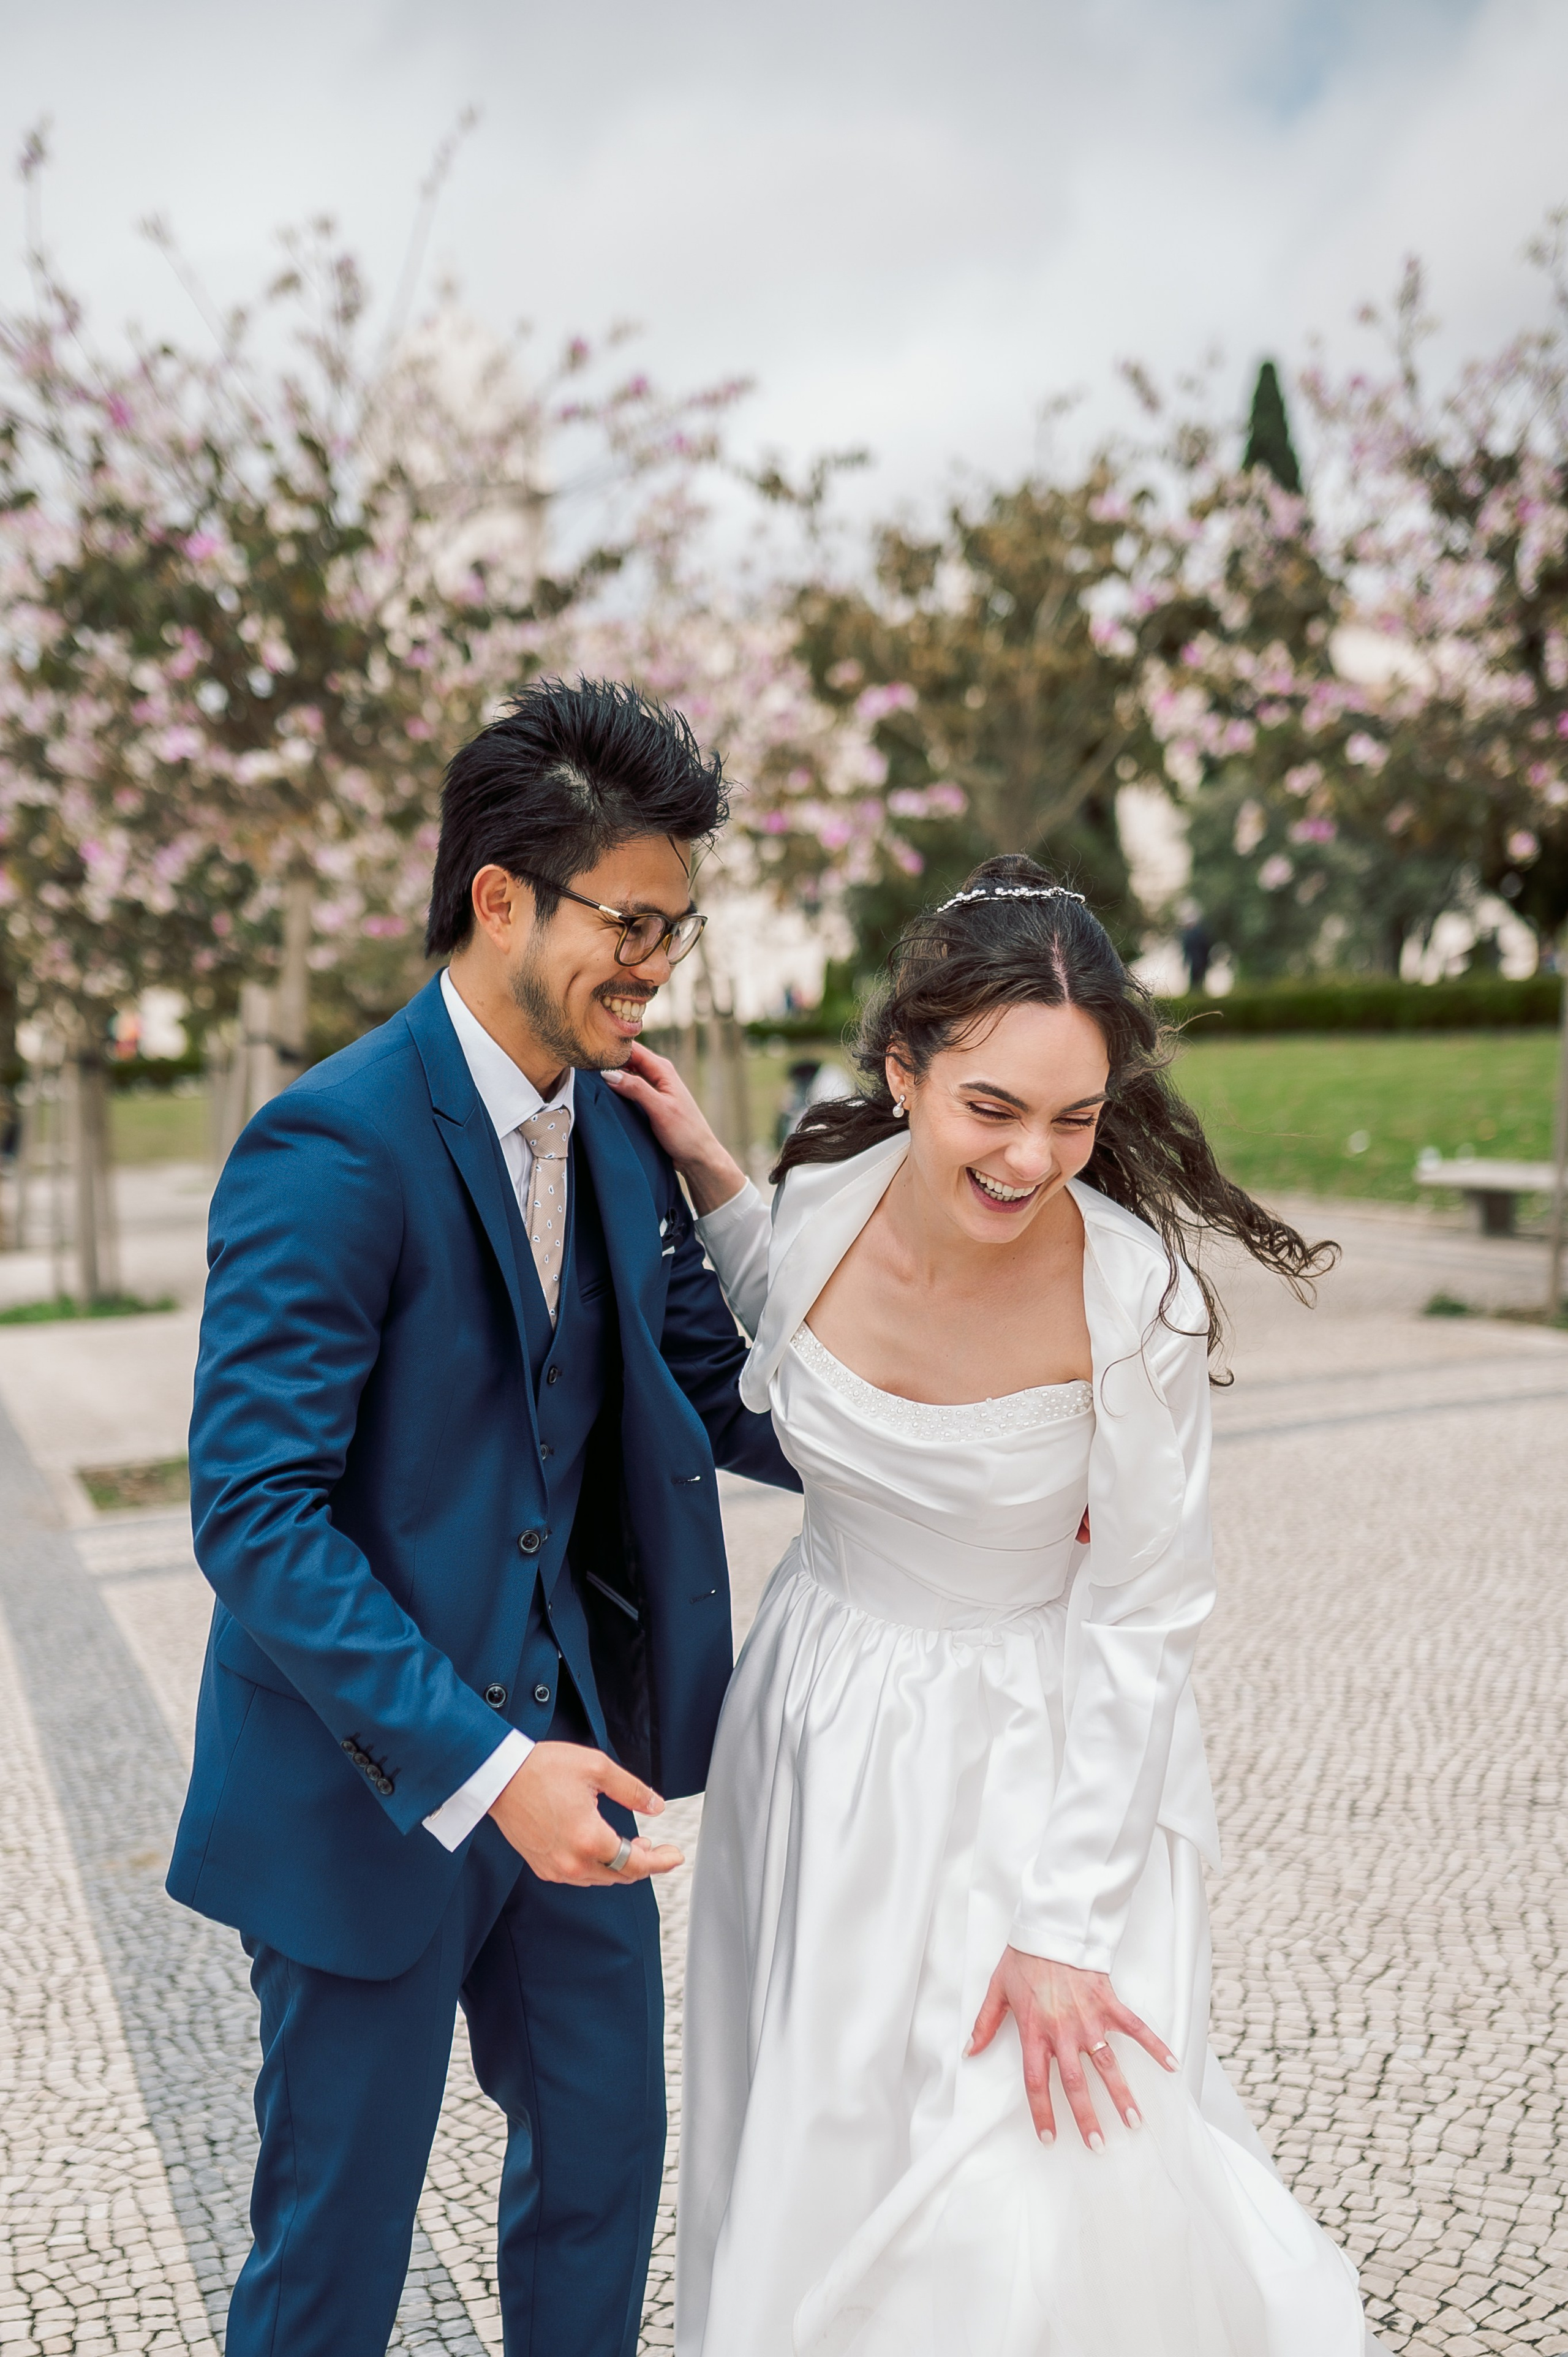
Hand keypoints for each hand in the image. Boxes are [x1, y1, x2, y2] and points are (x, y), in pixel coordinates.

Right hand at [488, 1743, 684, 1884]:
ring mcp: (555, 1867)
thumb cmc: (541, 1768)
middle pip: (620, 1876)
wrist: (499, 1776)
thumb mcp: (597, 1768)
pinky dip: (597, 1867)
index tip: (675, 1856)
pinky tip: (602, 1849)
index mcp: (589, 1839)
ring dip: (620, 1866)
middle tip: (657, 1847)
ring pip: (600, 1879)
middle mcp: (571, 1861)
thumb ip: (632, 1790)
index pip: (636, 1863)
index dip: (660, 1861)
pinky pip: (579, 1876)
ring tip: (632, 1844)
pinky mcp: (542, 1866)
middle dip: (643, 1863)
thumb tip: (656, 1806)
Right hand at [602, 1043, 746, 1213]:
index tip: (588, 1049)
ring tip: (586, 1074)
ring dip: (611, 1073)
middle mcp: (658, 1074)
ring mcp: (654, 1087)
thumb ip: (636, 1089)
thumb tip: (608, 1073)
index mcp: (663, 1069)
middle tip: (582, 1062)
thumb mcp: (660, 1110)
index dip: (611, 1046)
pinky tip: (602, 1091)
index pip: (632, 1047)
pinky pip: (629, 1087)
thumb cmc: (685, 1133)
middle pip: (627, 1058)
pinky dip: (617, 1087)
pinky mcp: (650, 1100)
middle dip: (607, 1058)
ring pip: (627, 1072)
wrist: (698, 1156)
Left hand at [967, 1946, 1177, 2146]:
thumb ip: (984, 2024)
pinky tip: (1171, 2066)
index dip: (1042, 2113)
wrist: (1050, 1927)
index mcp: (1035, 2032)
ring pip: (1108, 2065)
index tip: (1049, 2139)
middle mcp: (1063, 2031)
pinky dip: (1155, 2046)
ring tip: (1134, 2122)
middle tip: (1098, 2145)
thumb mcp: (997, 1991)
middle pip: (1076, 2083)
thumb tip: (970, 2052)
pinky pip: (1135, 2028)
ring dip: (1121, 2095)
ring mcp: (1090, 2018)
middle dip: (1087, 2117)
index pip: (1037, 2082)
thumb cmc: (1023, 1959)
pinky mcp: (1109, 2002)